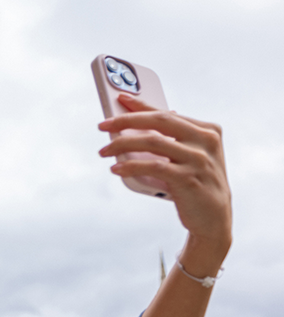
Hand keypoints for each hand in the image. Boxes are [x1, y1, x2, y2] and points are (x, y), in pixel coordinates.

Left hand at [98, 94, 231, 259]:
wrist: (213, 219)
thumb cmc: (195, 185)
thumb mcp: (190, 158)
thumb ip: (172, 141)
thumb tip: (138, 125)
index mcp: (207, 130)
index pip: (167, 112)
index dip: (141, 104)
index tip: (119, 98)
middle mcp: (206, 140)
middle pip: (159, 121)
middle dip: (127, 120)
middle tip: (102, 125)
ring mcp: (199, 159)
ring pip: (153, 142)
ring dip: (122, 144)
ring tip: (104, 151)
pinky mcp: (188, 179)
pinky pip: (153, 167)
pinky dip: (131, 166)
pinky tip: (116, 169)